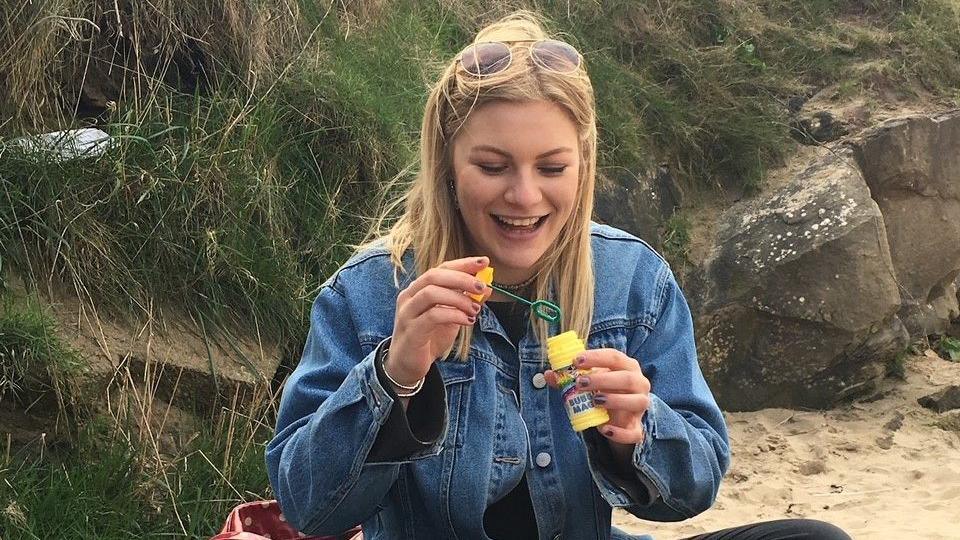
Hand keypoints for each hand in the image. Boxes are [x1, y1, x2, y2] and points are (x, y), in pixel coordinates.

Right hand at [385, 256, 491, 386]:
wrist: (407, 365)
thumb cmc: (429, 338)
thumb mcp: (451, 317)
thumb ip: (464, 302)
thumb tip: (487, 288)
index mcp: (418, 289)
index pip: (440, 268)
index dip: (462, 264)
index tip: (483, 262)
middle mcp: (409, 296)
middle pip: (434, 276)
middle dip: (461, 278)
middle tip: (482, 287)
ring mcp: (407, 313)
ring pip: (431, 293)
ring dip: (458, 298)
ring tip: (475, 308)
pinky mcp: (411, 331)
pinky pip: (432, 316)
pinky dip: (453, 315)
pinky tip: (467, 320)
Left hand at [545, 348, 649, 444]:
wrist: (620, 418)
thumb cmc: (605, 392)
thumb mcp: (590, 383)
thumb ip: (570, 378)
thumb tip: (549, 374)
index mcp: (627, 367)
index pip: (615, 357)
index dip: (596, 357)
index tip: (576, 360)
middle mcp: (639, 384)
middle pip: (627, 378)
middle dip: (603, 379)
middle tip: (580, 383)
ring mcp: (640, 406)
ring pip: (637, 401)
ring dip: (615, 400)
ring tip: (594, 401)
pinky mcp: (637, 428)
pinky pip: (634, 433)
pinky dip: (620, 432)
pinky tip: (603, 429)